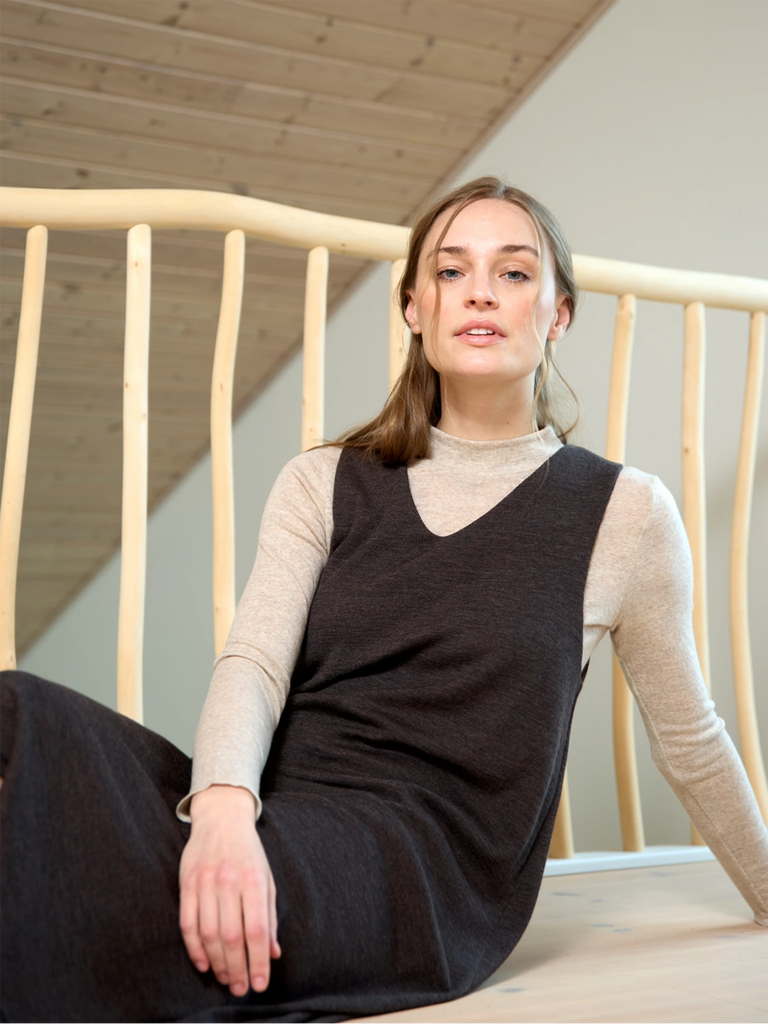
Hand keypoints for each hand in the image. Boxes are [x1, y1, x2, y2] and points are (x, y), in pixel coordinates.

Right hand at [179, 785, 280, 995]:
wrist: (222, 818)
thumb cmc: (249, 853)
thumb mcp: (267, 879)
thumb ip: (269, 917)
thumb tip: (273, 954)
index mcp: (254, 880)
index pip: (256, 929)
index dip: (258, 960)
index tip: (260, 983)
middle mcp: (228, 881)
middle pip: (231, 936)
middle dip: (237, 968)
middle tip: (241, 989)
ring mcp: (205, 882)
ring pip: (208, 934)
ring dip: (217, 962)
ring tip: (225, 979)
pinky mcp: (186, 883)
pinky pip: (188, 923)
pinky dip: (195, 948)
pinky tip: (204, 964)